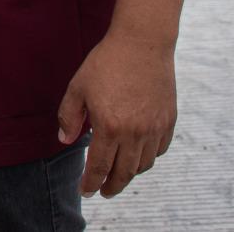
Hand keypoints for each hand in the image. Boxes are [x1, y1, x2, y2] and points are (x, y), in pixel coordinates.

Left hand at [56, 32, 176, 198]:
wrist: (142, 43)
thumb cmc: (106, 62)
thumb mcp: (78, 87)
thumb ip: (69, 116)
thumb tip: (65, 140)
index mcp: (109, 127)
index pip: (99, 167)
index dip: (91, 183)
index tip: (86, 191)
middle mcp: (135, 133)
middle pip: (124, 173)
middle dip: (111, 186)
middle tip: (103, 191)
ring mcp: (154, 128)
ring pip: (143, 164)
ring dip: (130, 174)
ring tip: (118, 173)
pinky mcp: (168, 120)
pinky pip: (159, 150)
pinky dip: (148, 157)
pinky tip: (138, 154)